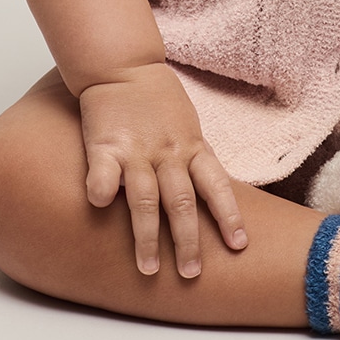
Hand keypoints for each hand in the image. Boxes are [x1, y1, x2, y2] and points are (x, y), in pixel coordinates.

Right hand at [79, 62, 246, 276]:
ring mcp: (137, 150)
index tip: (239, 245)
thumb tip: (212, 199)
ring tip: (149, 268)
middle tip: (192, 273)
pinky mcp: (105, 145)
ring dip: (147, 235)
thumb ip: (195, 160)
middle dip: (188, 239)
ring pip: (145, 197)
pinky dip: (102, 188)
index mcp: (192, 147)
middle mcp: (168, 152)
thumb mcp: (188, 128)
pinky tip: (100, 205)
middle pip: (182, 200)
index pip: (216, 185)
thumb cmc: (159, 103)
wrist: (126, 66)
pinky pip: (103, 171)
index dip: (228, 215)